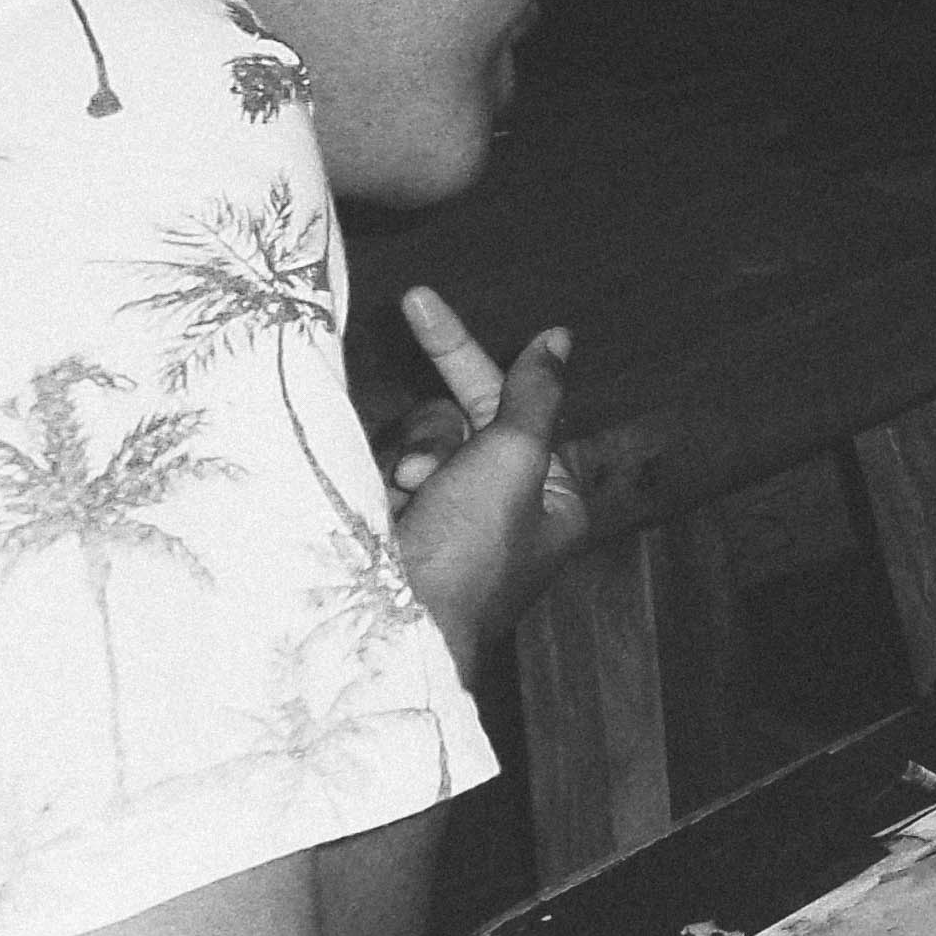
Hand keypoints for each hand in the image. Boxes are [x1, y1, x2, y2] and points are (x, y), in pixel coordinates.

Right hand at [384, 286, 587, 678]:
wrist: (388, 634)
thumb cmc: (466, 552)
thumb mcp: (512, 462)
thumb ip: (532, 397)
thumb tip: (557, 340)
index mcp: (550, 498)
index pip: (507, 403)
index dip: (461, 352)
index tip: (418, 300)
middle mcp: (505, 510)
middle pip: (457, 423)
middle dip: (432, 440)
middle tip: (418, 477)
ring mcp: (449, 526)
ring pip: (416, 449)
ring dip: (406, 465)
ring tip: (401, 505)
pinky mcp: (402, 538)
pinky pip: (386, 481)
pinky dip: (379, 489)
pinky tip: (378, 517)